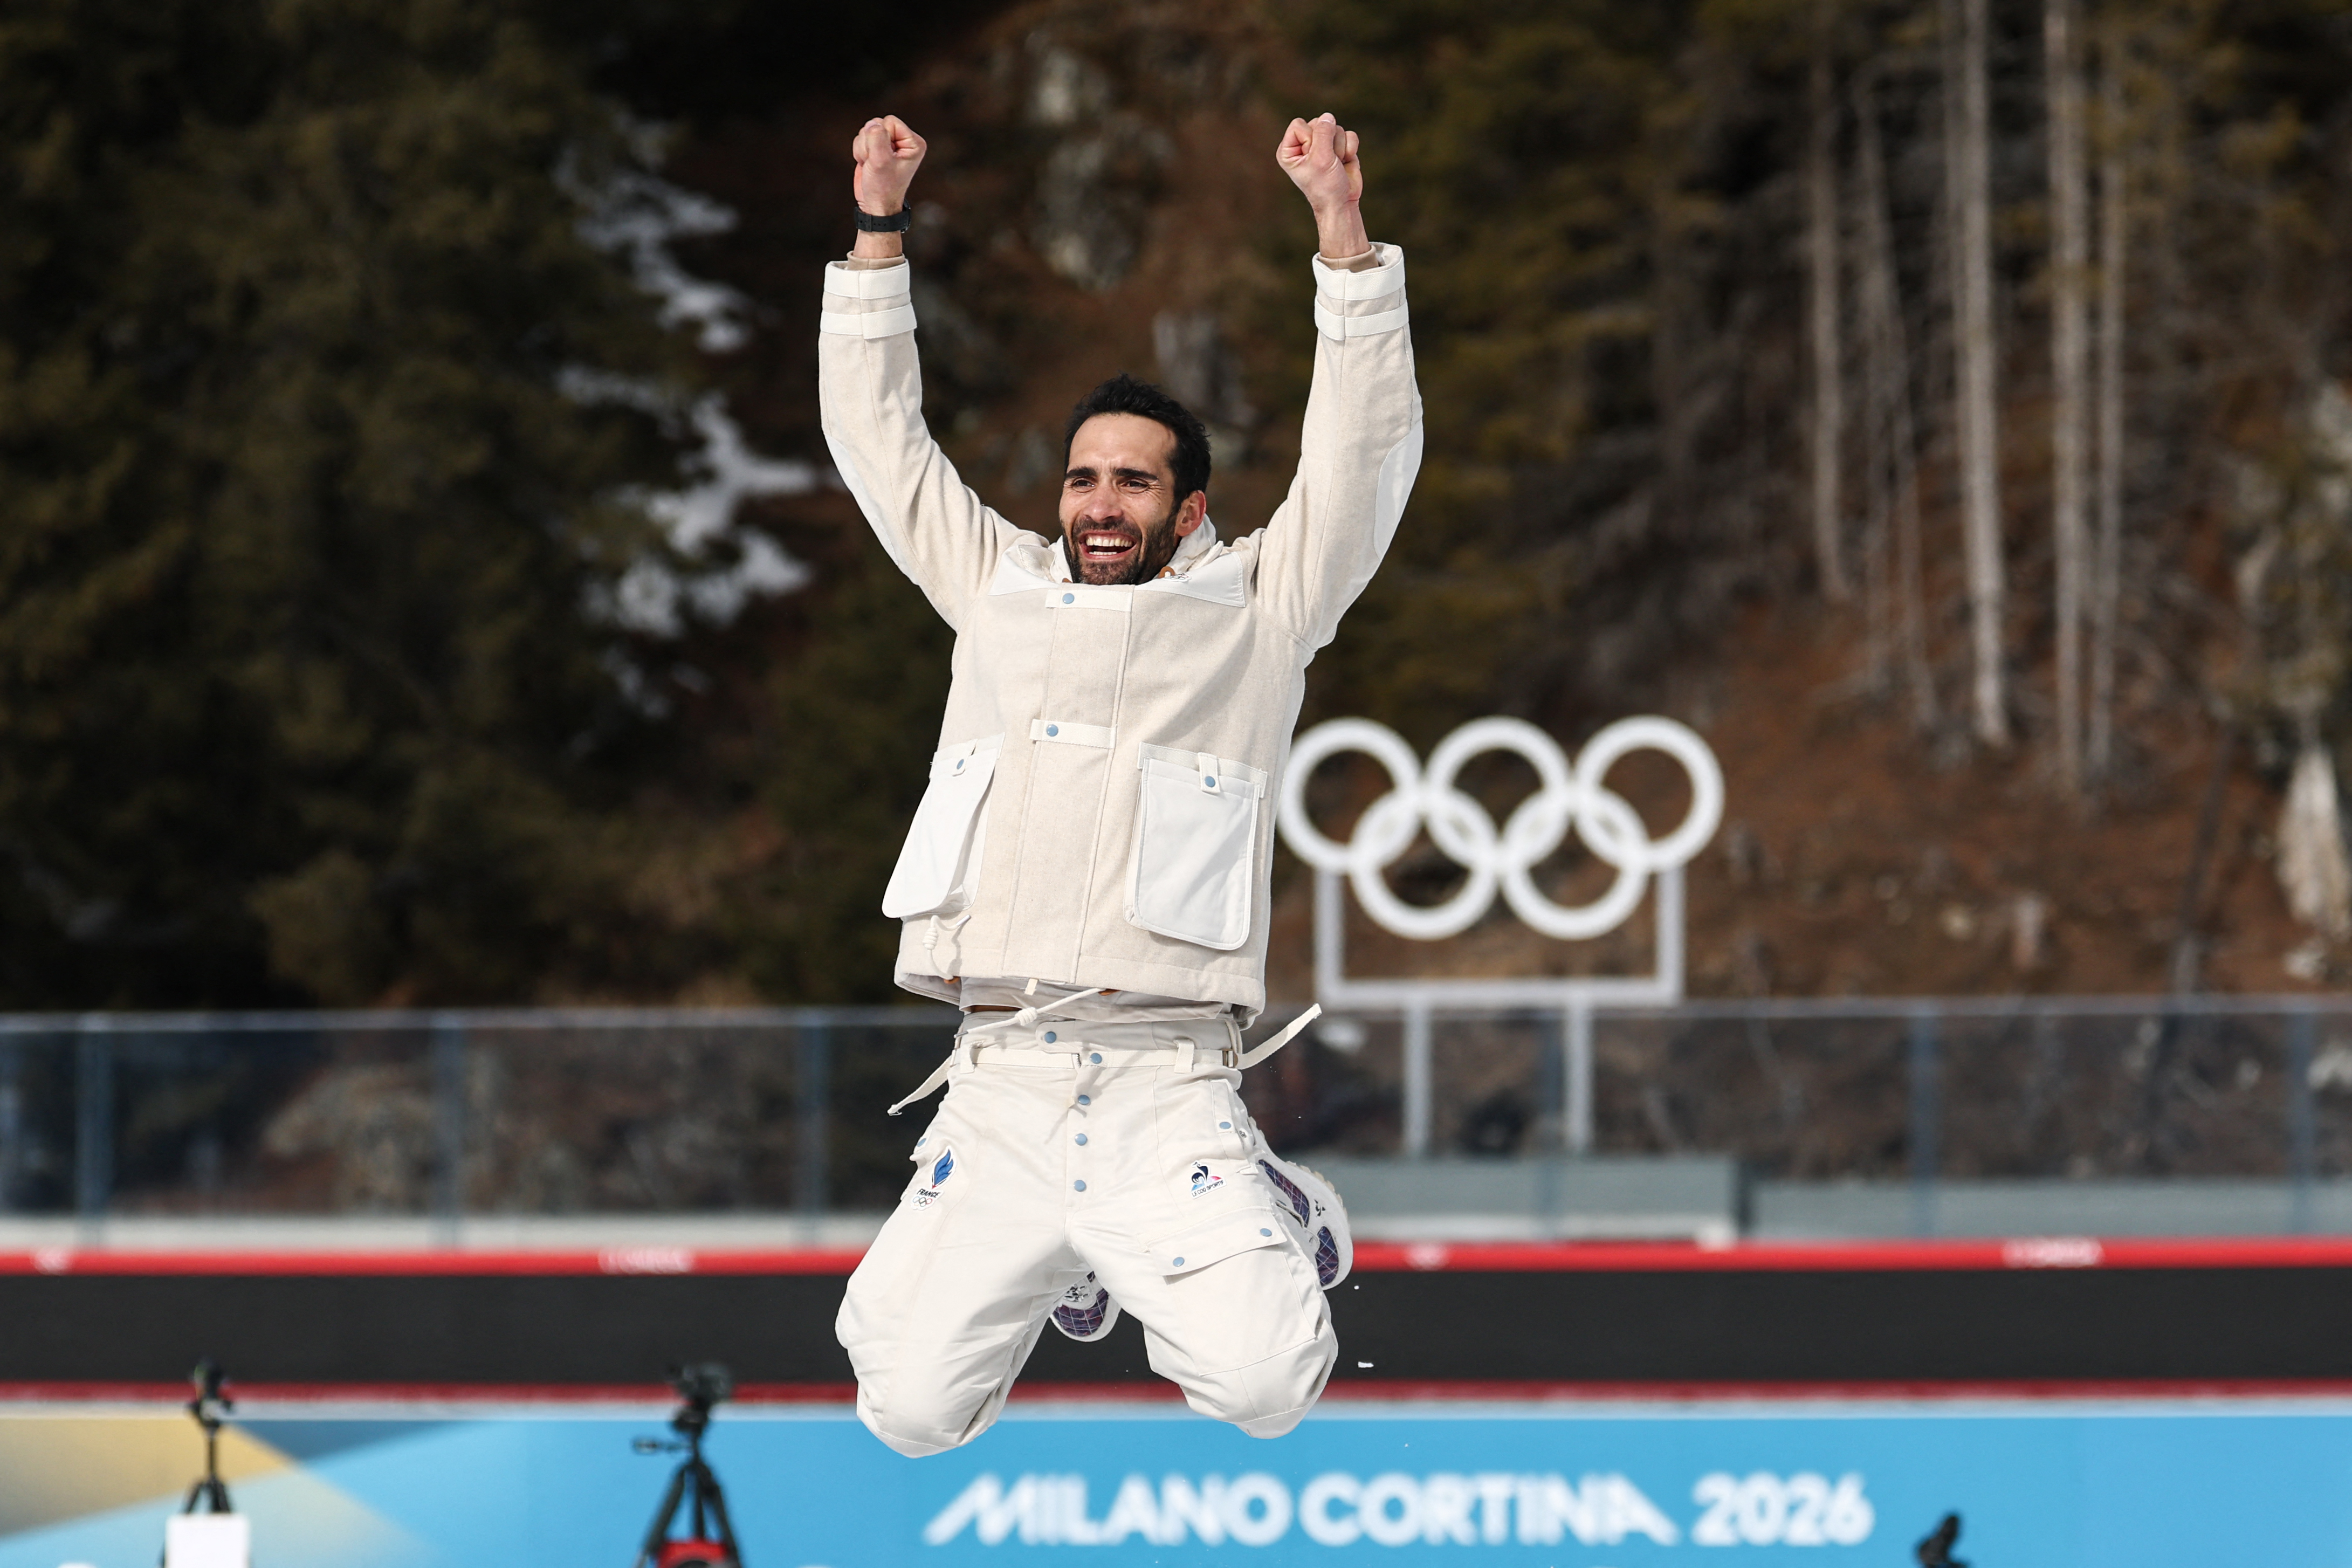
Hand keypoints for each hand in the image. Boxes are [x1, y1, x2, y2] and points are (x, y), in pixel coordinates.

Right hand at [852, 115, 925, 216]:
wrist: (875, 205)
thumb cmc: (883, 187)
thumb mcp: (881, 161)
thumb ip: (876, 137)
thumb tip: (872, 123)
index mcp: (913, 142)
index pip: (890, 121)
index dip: (881, 137)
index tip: (884, 157)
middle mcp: (903, 141)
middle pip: (877, 123)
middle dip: (870, 143)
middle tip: (876, 162)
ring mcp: (889, 144)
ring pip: (867, 130)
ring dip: (864, 148)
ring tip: (872, 164)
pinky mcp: (876, 148)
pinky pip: (861, 138)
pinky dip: (860, 151)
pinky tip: (867, 164)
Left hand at [1277, 112, 1368, 256]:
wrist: (1342, 203)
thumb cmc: (1325, 186)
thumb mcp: (1320, 158)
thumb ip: (1323, 133)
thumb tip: (1328, 115)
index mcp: (1289, 149)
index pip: (1299, 124)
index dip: (1310, 139)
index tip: (1313, 159)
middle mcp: (1304, 145)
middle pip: (1319, 123)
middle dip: (1327, 143)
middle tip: (1326, 163)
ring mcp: (1323, 145)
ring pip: (1335, 128)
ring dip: (1340, 148)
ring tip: (1335, 165)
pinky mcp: (1339, 147)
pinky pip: (1349, 134)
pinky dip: (1350, 149)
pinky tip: (1344, 163)